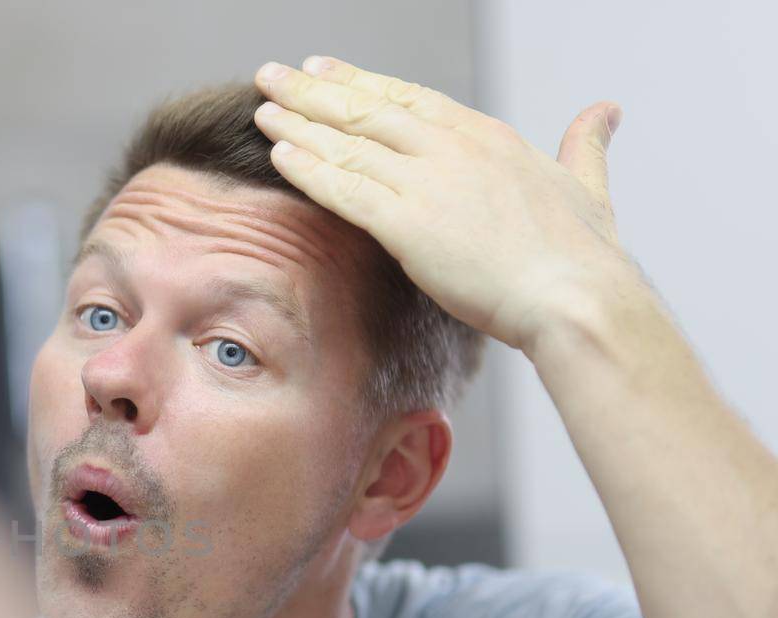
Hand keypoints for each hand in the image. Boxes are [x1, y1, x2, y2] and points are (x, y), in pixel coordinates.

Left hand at [251, 55, 641, 352]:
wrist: (576, 298)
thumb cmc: (583, 256)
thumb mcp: (588, 187)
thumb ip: (585, 146)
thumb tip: (605, 111)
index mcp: (488, 137)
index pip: (410, 98)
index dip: (362, 82)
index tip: (325, 69)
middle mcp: (453, 149)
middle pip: (368, 109)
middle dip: (314, 91)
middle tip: (273, 75)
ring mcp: (429, 183)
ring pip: (349, 143)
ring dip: (299, 123)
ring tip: (262, 106)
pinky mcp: (408, 225)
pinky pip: (345, 190)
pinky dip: (308, 169)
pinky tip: (278, 153)